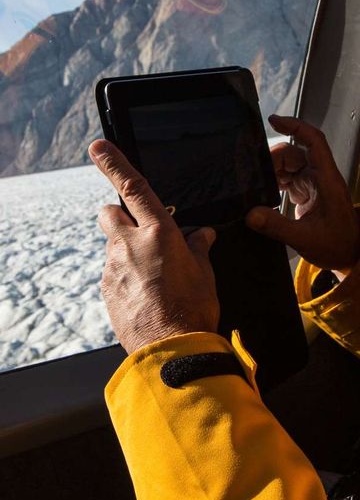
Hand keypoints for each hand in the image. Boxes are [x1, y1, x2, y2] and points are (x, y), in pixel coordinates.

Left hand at [88, 140, 218, 353]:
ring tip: (151, 279)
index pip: (133, 187)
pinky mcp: (106, 290)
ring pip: (112, 247)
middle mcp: (130, 244)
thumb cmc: (194, 310)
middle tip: (138, 232)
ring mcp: (113, 268)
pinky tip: (144, 296)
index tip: (98, 148)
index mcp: (159, 233)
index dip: (113, 163)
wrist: (172, 352)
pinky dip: (124, 277)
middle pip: (109, 213)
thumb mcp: (205, 273)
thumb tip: (203, 234)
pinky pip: (112, 273)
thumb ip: (199, 247)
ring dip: (126, 253)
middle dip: (118, 215)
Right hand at [246, 115, 359, 270]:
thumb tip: (251, 215)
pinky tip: (263, 191)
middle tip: (253, 174)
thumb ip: (277, 226)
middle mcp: (321, 177)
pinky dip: (274, 181)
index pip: (314, 142)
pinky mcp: (307, 193)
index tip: (274, 120)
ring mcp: (314, 184)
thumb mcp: (306, 239)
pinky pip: (288, 178)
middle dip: (273, 159)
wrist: (349, 255)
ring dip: (271, 171)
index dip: (295, 126)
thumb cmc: (337, 245)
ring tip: (256, 184)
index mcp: (327, 180)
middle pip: (294, 153)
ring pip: (289, 165)